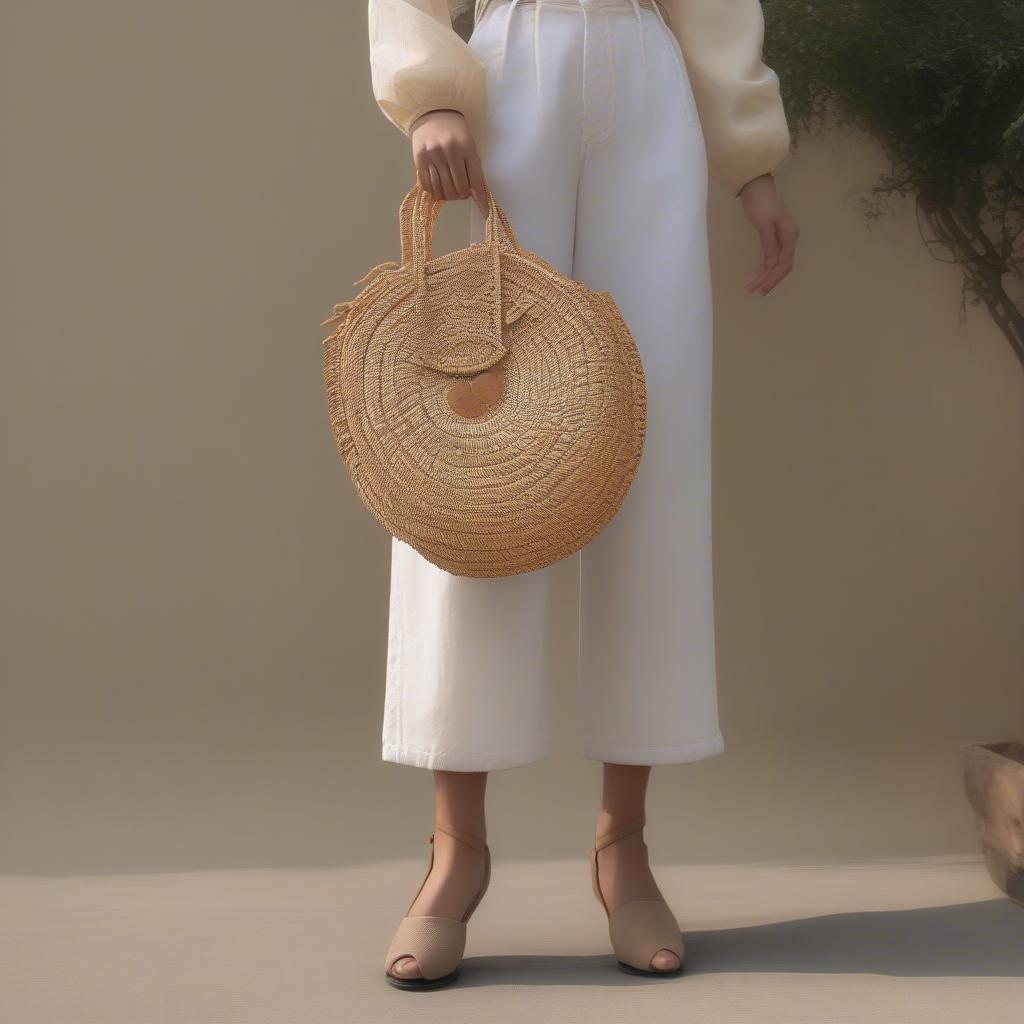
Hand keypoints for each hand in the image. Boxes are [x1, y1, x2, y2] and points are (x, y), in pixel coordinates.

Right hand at [410, 109, 488, 216]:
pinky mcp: (419, 158)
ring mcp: (433, 154)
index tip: (486, 213)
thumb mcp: (469, 144)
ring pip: (442, 190)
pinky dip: (434, 192)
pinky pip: (427, 185)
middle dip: (461, 195)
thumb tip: (476, 196)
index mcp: (467, 146)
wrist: (432, 111)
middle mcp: (450, 150)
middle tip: (460, 192)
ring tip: (449, 190)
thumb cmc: (455, 130)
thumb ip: (473, 168)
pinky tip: (437, 189)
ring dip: (448, 196)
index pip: (476, 180)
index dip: (481, 199)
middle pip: (458, 188)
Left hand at [738, 173, 797, 294]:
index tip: (760, 289)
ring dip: (764, 276)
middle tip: (753, 291)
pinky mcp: (772, 238)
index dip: (772, 278)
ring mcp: (781, 239)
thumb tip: (771, 265)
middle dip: (768, 280)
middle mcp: (789, 239)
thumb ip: (769, 245)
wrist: (756, 186)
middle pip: (781, 266)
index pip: (784, 263)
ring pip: (775, 263)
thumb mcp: (764, 224)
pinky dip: (762, 267)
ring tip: (751, 287)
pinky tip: (755, 275)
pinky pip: (770, 257)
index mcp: (790, 236)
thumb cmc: (760, 202)